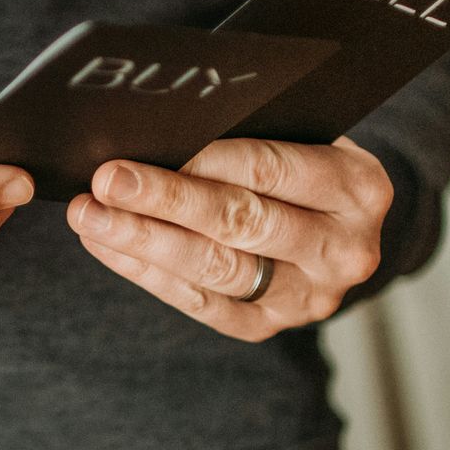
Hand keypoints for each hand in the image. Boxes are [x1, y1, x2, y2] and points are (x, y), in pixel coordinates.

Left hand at [66, 137, 392, 341]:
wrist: (334, 224)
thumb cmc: (302, 160)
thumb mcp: (301, 134)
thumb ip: (250, 130)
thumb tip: (158, 123)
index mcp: (358, 188)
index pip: (272, 170)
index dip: (205, 161)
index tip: (149, 147)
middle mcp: (344, 249)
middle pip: (240, 223)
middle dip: (164, 201)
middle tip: (105, 182)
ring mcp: (309, 297)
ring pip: (215, 269)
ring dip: (143, 240)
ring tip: (90, 216)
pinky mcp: (270, 326)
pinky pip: (200, 303)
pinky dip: (146, 272)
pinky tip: (106, 244)